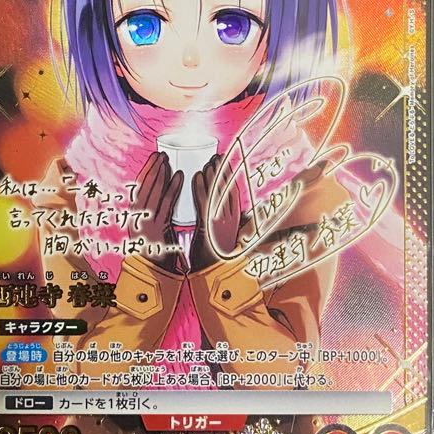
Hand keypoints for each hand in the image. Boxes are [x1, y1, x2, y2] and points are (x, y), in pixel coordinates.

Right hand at [132, 151, 182, 269]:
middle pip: (144, 186)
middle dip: (152, 168)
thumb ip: (156, 212)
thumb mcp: (151, 228)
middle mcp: (137, 216)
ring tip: (167, 159)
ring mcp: (146, 221)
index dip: (147, 171)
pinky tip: (178, 176)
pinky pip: (166, 204)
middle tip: (161, 153)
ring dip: (160, 174)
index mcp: (134, 215)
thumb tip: (165, 192)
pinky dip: (172, 188)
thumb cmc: (155, 249)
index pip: (139, 188)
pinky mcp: (158, 228)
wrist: (152, 271)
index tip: (154, 157)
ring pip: (153, 192)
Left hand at [189, 154, 242, 271]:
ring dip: (213, 175)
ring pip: (218, 193)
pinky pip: (204, 202)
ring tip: (209, 161)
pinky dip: (201, 187)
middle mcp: (231, 219)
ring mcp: (220, 222)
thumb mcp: (225, 240)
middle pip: (228, 189)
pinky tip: (197, 175)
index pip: (235, 193)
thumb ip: (227, 226)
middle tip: (217, 156)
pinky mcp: (208, 226)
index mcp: (236, 222)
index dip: (232, 176)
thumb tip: (231, 216)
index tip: (227, 163)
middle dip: (223, 171)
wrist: (215, 277)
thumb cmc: (216, 260)